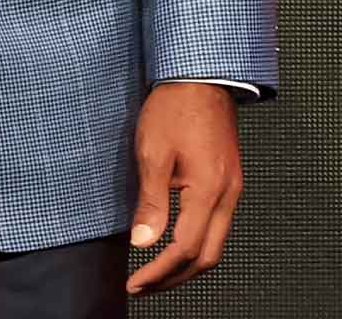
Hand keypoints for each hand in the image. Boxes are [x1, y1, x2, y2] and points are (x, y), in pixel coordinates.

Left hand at [126, 82, 243, 295]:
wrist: (199, 80)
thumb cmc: (173, 109)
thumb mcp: (152, 153)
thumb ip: (150, 201)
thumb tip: (143, 241)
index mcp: (209, 190)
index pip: (186, 248)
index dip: (160, 270)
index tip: (136, 282)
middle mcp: (228, 195)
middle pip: (208, 256)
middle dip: (176, 277)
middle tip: (145, 286)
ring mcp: (231, 190)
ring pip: (215, 244)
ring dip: (186, 263)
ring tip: (155, 273)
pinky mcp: (227, 182)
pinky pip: (216, 226)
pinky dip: (195, 244)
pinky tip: (173, 244)